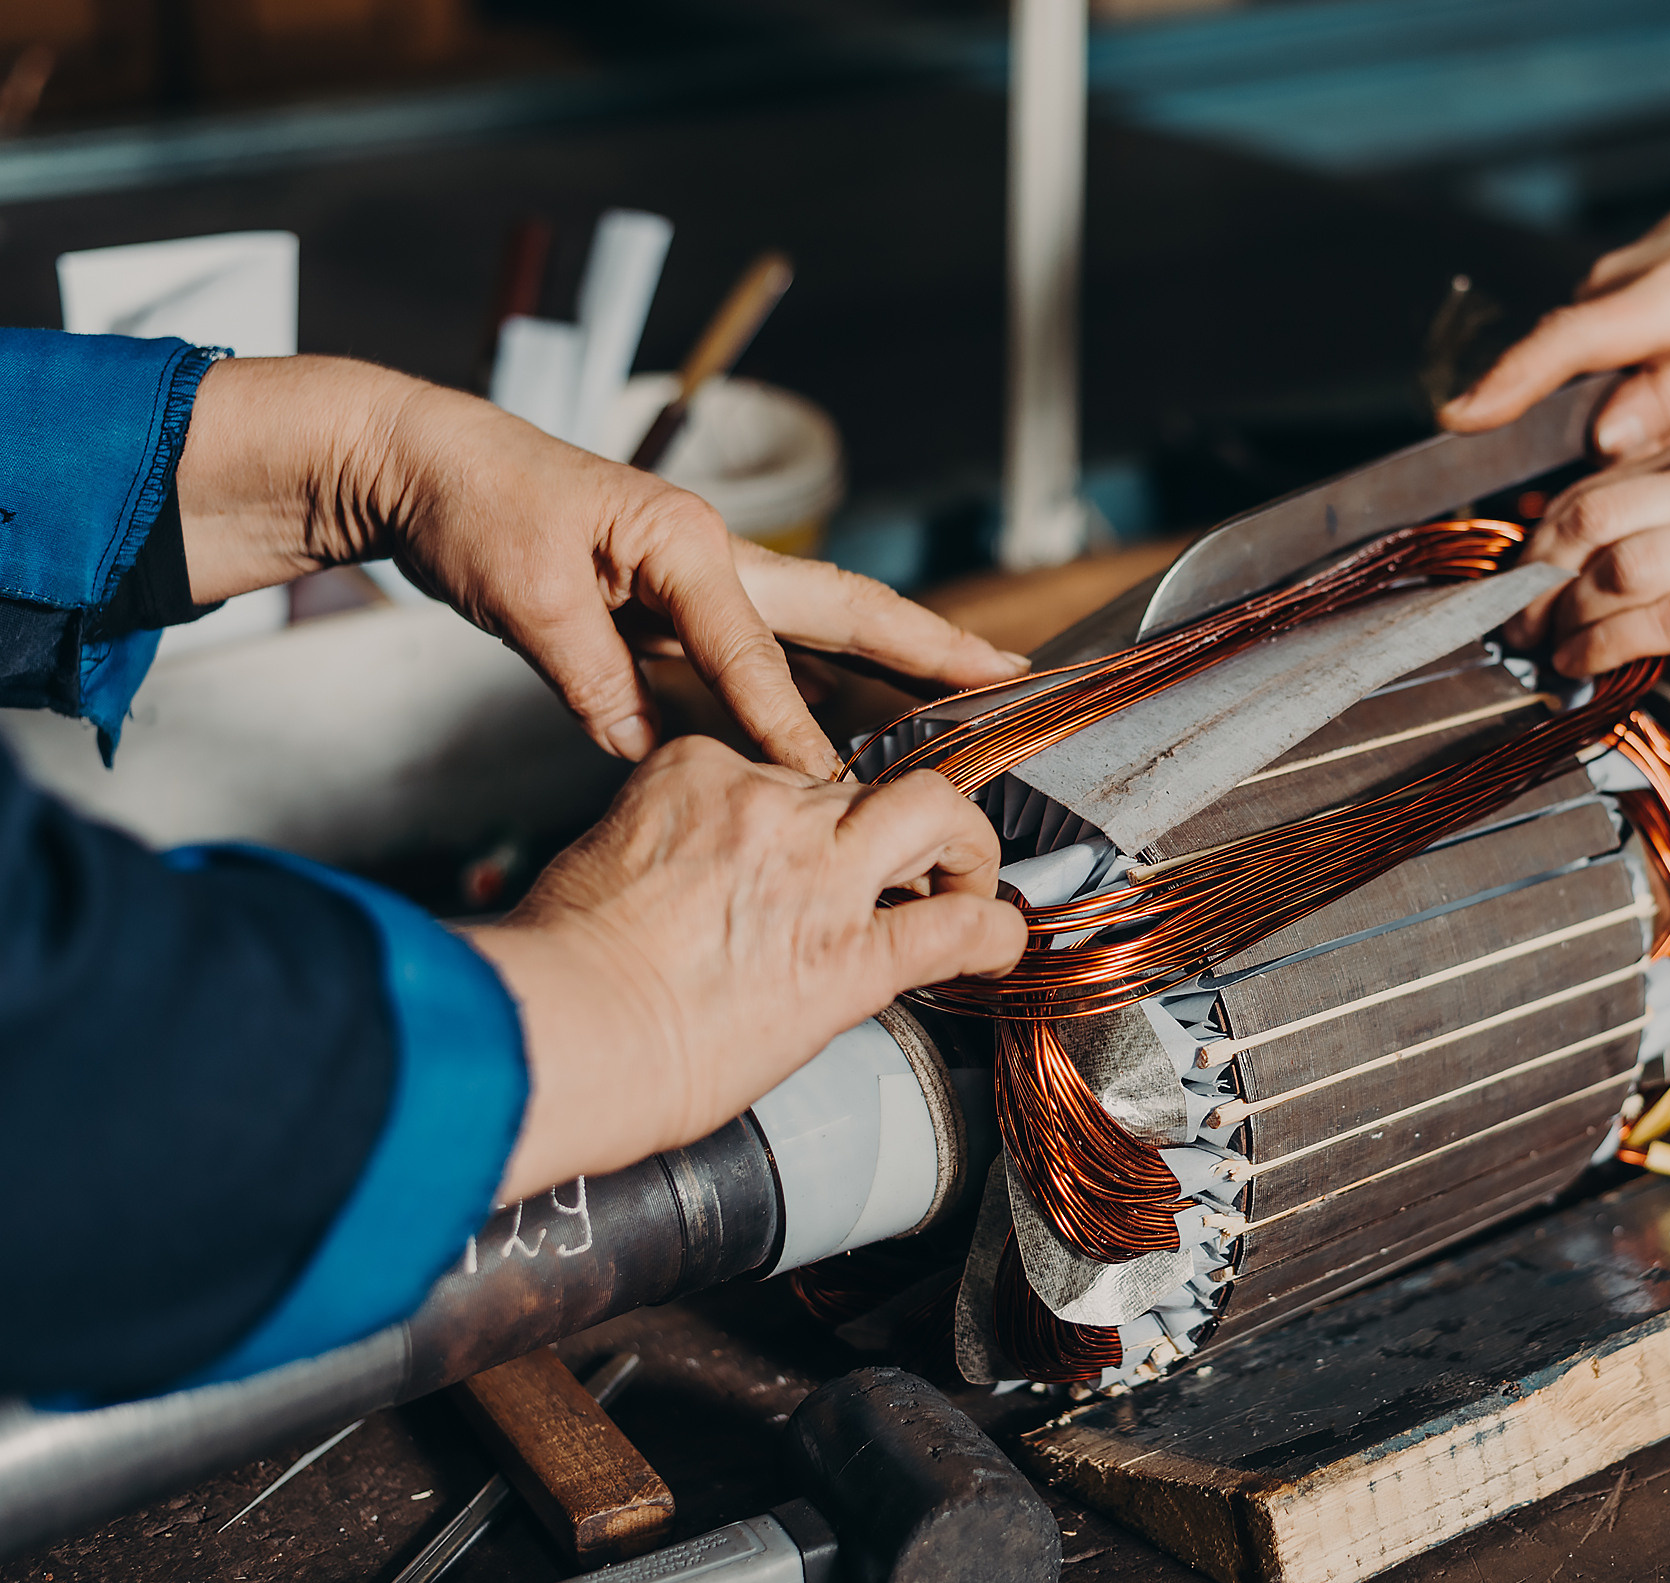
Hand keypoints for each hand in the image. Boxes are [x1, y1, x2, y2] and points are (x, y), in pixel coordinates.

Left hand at [174, 357, 1026, 778]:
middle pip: (846, 610)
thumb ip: (592, 677)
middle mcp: (711, 553)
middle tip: (1010, 677)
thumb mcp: (522, 597)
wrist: (415, 462)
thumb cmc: (469, 508)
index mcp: (686, 540)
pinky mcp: (669, 605)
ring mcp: (696, 579)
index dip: (794, 725)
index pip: (759, 650)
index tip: (833, 788)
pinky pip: (764, 652)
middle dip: (929, 647)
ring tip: (964, 696)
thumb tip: (650, 749)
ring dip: (890, 664)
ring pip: (816, 629)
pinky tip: (845, 719)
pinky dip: (815, 684)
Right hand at [464, 738, 1024, 1199]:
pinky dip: (993, 934)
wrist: (559, 1029)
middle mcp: (767, 807)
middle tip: (905, 865)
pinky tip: (999, 948)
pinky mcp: (852, 956)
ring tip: (967, 884)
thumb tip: (690, 882)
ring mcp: (819, 875)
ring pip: (935, 812)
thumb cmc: (556, 969)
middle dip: (892, 824)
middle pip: (864, 784)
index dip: (809, 817)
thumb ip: (665, 849)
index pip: (782, 770)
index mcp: (697, 775)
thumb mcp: (600, 860)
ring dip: (964, 846)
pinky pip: (955, 926)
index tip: (808, 857)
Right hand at [1438, 84, 1669, 458]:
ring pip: (1600, 369)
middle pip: (1571, 373)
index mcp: (1659, 298)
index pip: (1561, 345)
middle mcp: (1615, 282)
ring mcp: (1609, 279)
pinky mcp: (1614, 286)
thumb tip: (1604, 439)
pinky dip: (1666, 372)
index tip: (1458, 420)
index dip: (1505, 386)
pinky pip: (1616, 351)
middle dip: (1629, 421)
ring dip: (1662, 395)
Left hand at [1511, 431, 1669, 685]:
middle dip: (1534, 577)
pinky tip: (1585, 667)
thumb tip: (1584, 564)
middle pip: (1587, 517)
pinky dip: (1606, 647)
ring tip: (1545, 651)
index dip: (1535, 537)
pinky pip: (1660, 619)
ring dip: (1563, 620)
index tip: (1512, 580)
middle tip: (1514, 620)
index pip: (1593, 484)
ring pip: (1615, 568)